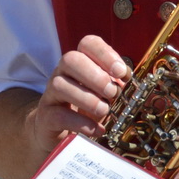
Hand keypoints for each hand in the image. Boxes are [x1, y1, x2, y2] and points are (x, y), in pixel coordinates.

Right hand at [26, 35, 130, 156]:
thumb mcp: (104, 95)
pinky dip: (81, 123)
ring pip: (60, 85)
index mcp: (80, 63)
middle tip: (112, 92)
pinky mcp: (46, 117)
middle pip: (70, 59)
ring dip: (87, 98)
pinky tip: (97, 129)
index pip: (88, 44)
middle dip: (95, 75)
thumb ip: (118, 86)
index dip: (105, 54)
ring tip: (104, 110)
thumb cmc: (86, 109)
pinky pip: (59, 115)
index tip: (120, 72)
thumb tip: (132, 83)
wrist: (60, 134)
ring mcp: (51, 94)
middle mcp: (62, 73)